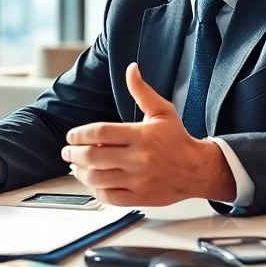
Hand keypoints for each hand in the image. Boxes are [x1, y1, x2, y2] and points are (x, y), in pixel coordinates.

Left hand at [61, 62, 234, 205]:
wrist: (198, 169)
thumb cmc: (178, 140)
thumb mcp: (162, 111)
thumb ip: (142, 91)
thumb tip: (131, 70)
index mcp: (141, 135)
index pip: (100, 132)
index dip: (80, 133)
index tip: (71, 135)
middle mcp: (138, 159)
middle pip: (93, 156)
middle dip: (73, 153)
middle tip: (67, 151)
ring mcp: (138, 180)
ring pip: (98, 178)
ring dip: (80, 172)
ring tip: (75, 166)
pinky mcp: (140, 197)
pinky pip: (110, 197)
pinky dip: (96, 190)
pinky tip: (92, 182)